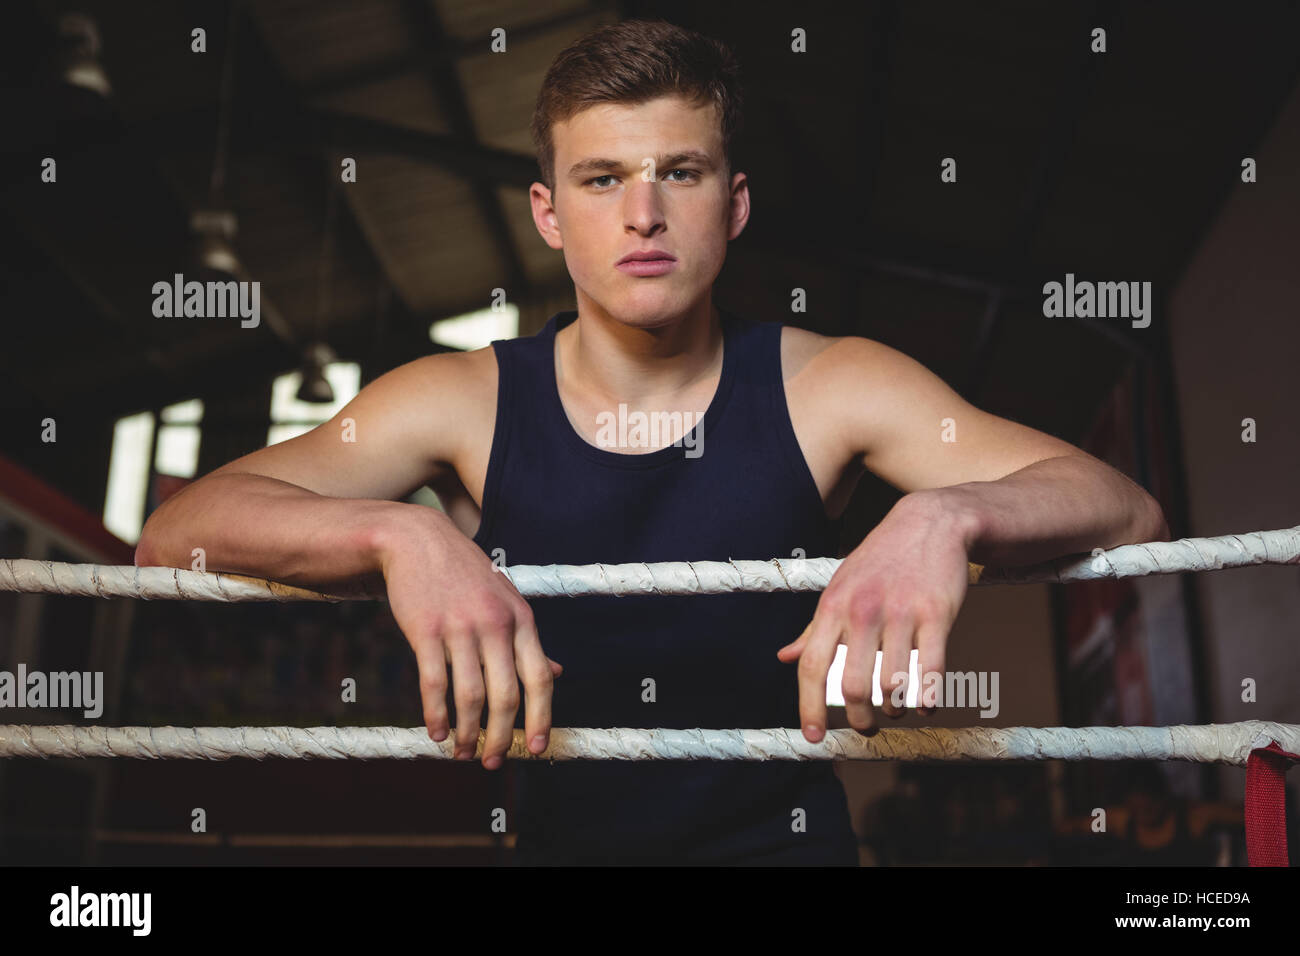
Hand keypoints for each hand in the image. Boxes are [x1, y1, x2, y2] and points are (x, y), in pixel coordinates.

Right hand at [379, 510, 561, 768]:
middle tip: (494, 761)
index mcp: (522, 618)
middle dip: (501, 737)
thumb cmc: (465, 576)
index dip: (541, 718)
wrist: (418, 541)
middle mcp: (495, 624)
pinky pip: (434, 684)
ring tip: (464, 752)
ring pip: (470, 696)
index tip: (536, 748)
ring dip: (468, 732)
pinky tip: (437, 733)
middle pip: (506, 696)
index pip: (540, 678)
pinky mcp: (426, 631)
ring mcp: (460, 627)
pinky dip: (436, 715)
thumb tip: (557, 673)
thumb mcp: (506, 600)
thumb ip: (528, 640)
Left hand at [777, 491, 971, 740]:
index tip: (813, 736)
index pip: (811, 665)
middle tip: (865, 726)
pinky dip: (928, 698)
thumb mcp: (839, 586)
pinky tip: (926, 704)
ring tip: (896, 708)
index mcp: (833, 605)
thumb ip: (814, 627)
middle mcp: (863, 610)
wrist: (931, 522)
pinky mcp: (937, 614)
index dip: (808, 706)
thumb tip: (785, 657)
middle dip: (859, 718)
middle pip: (852, 684)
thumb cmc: (881, 560)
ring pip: (893, 684)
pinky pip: (931, 670)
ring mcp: (901, 612)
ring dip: (894, 708)